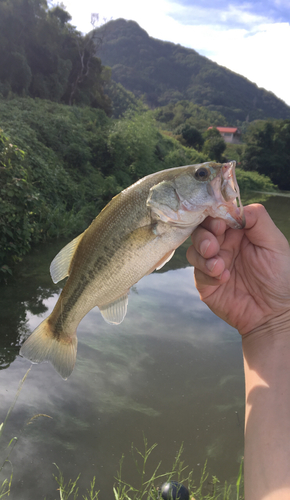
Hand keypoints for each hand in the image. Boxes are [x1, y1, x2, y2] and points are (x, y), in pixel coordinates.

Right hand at [186, 204, 289, 334]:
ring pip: (194, 250)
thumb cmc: (280, 278)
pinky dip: (207, 274)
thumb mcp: (275, 244)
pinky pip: (198, 272)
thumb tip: (236, 208)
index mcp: (239, 232)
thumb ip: (258, 220)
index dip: (214, 216)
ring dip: (203, 256)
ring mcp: (212, 263)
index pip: (218, 216)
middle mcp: (224, 245)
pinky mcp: (206, 283)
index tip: (219, 224)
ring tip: (219, 266)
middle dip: (204, 236)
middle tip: (213, 246)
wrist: (274, 314)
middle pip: (201, 230)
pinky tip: (223, 279)